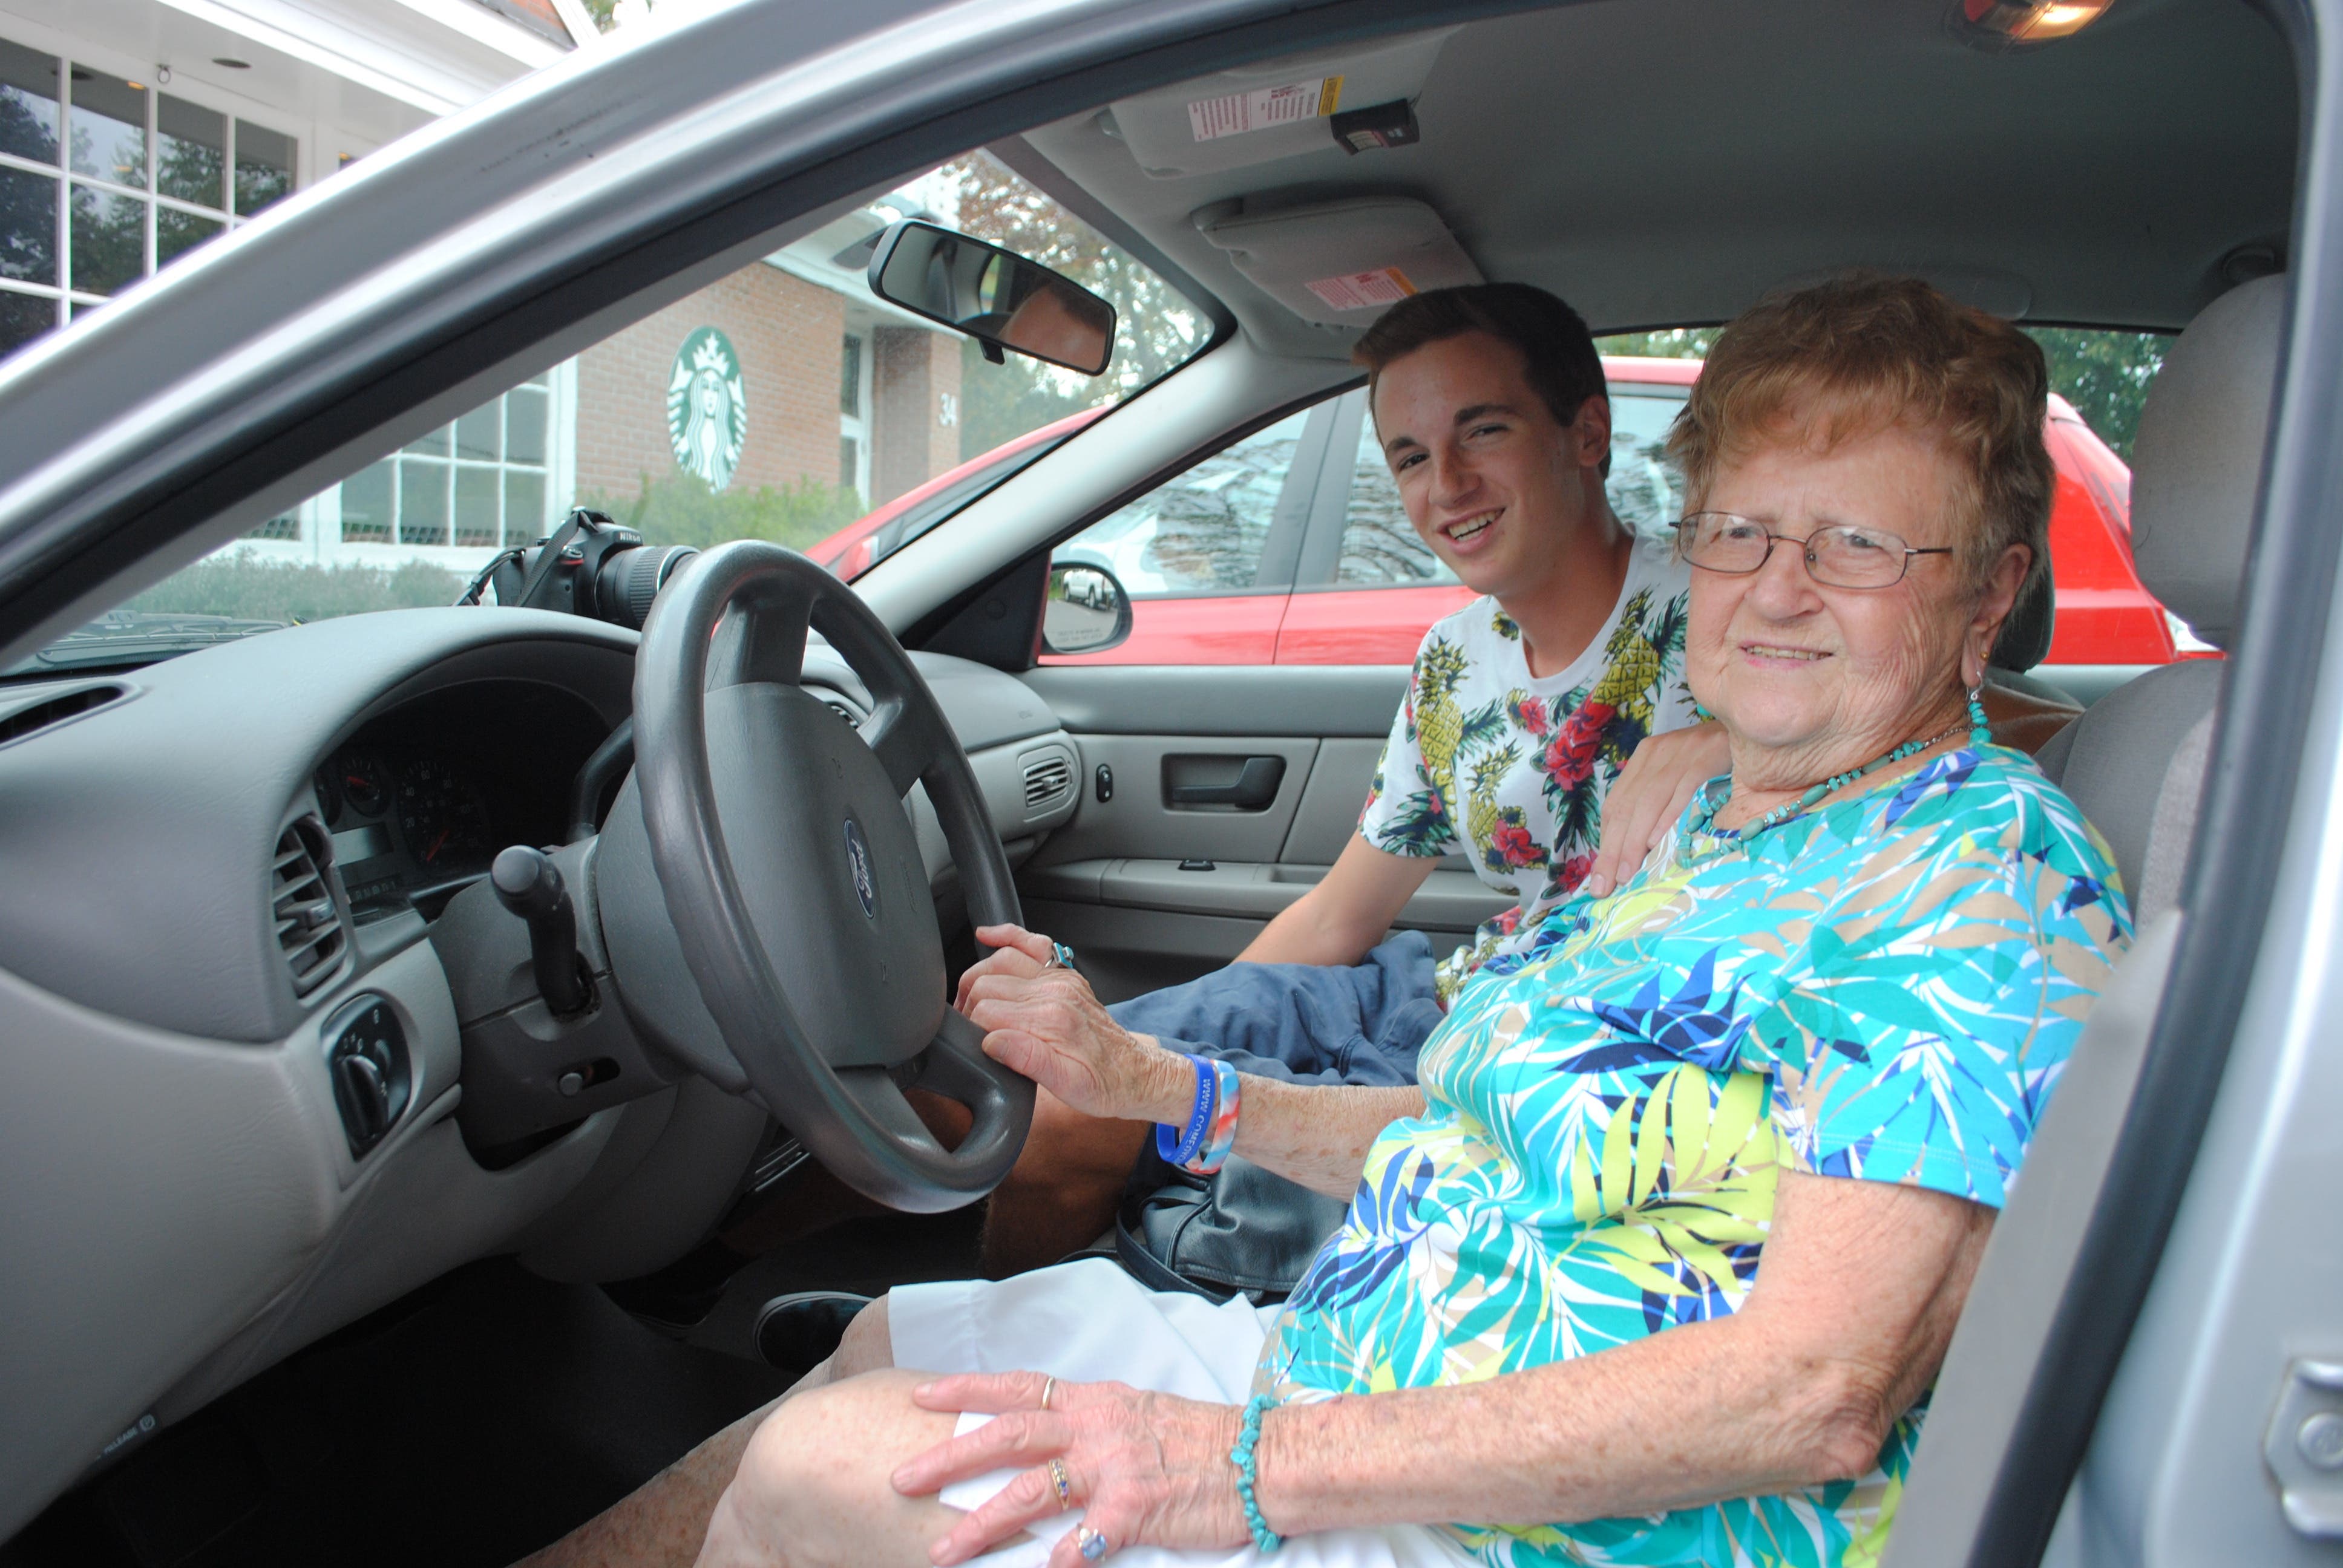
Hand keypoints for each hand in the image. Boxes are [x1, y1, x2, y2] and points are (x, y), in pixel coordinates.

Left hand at [892, 1371, 1249, 1566]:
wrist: (1261, 1458)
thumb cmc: (1200, 1441)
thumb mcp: (1136, 1415)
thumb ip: (1088, 1423)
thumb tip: (1043, 1433)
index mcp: (1094, 1401)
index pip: (1017, 1387)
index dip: (965, 1389)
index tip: (918, 1395)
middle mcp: (1096, 1427)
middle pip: (1008, 1436)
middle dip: (949, 1458)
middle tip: (901, 1477)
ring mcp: (1116, 1468)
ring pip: (1032, 1492)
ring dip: (982, 1525)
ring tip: (942, 1552)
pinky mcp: (1138, 1509)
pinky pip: (1088, 1538)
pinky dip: (1061, 1557)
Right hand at [959, 924, 1188, 1122]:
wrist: (1135, 1074)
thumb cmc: (1103, 1085)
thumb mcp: (1066, 1087)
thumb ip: (1027, 1060)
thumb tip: (991, 1041)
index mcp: (1053, 1019)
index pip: (986, 1011)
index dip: (970, 1030)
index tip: (970, 1044)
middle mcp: (1056, 991)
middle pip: (987, 984)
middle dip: (968, 1007)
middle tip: (966, 1030)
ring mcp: (1060, 978)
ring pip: (1000, 961)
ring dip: (977, 978)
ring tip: (969, 1005)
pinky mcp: (1064, 975)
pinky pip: (1031, 944)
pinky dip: (1007, 936)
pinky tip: (987, 936)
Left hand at [1581, 720, 1728, 897]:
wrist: (1754, 728)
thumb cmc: (1717, 761)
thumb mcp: (1679, 776)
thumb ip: (1657, 804)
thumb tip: (1637, 852)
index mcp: (1646, 757)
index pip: (1616, 804)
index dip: (1605, 843)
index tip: (1600, 877)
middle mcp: (1657, 753)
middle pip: (1625, 806)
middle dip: (1612, 850)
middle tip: (1604, 886)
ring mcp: (1681, 753)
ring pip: (1648, 802)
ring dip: (1634, 842)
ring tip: (1627, 874)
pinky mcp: (1706, 755)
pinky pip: (1682, 790)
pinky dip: (1667, 817)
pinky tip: (1657, 842)